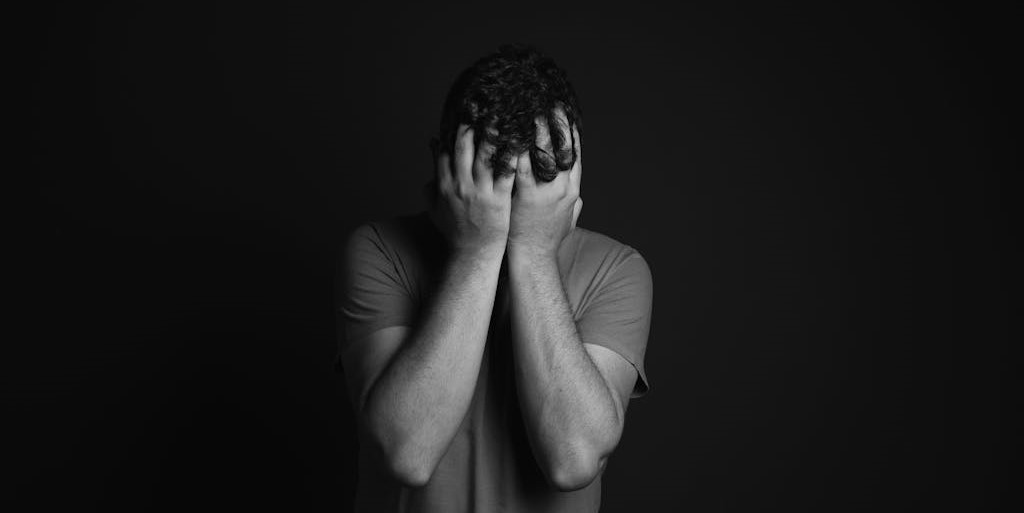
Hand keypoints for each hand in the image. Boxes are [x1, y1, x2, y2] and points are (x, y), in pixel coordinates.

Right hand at [428, 124, 516, 253]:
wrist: (473, 254)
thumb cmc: (455, 232)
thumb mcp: (434, 208)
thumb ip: (429, 184)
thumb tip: (429, 160)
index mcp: (444, 185)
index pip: (445, 153)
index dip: (452, 133)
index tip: (460, 116)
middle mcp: (460, 186)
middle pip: (464, 149)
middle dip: (471, 125)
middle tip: (481, 106)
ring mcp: (480, 192)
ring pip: (485, 157)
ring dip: (493, 135)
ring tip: (502, 116)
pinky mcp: (499, 200)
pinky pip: (506, 174)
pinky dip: (512, 157)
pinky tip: (520, 143)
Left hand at [507, 111, 582, 258]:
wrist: (534, 259)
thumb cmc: (547, 240)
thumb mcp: (568, 221)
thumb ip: (573, 206)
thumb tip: (578, 197)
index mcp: (572, 190)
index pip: (575, 154)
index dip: (570, 132)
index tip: (565, 114)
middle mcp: (563, 187)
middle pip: (562, 148)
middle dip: (556, 124)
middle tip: (549, 104)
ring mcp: (546, 191)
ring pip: (544, 153)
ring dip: (536, 130)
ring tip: (528, 111)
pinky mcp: (527, 196)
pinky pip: (522, 166)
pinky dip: (517, 148)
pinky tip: (509, 134)